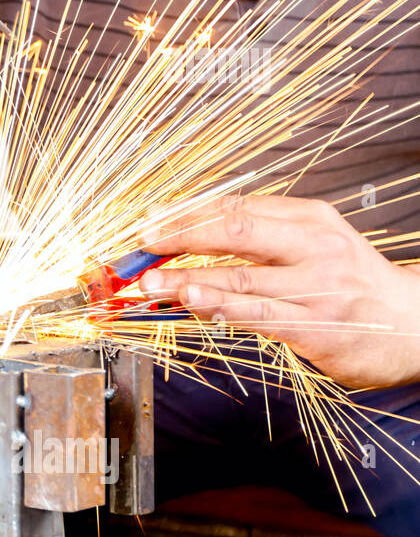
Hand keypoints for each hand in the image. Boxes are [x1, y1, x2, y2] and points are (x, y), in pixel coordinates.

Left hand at [138, 194, 419, 388]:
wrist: (416, 325)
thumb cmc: (352, 282)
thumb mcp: (313, 243)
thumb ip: (259, 236)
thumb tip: (188, 229)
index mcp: (310, 219)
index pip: (237, 209)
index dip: (188, 214)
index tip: (150, 220)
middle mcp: (315, 248)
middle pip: (235, 232)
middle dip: (182, 235)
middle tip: (144, 241)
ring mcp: (316, 289)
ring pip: (240, 278)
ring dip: (188, 279)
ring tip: (151, 280)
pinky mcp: (315, 327)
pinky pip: (257, 314)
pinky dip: (219, 307)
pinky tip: (191, 303)